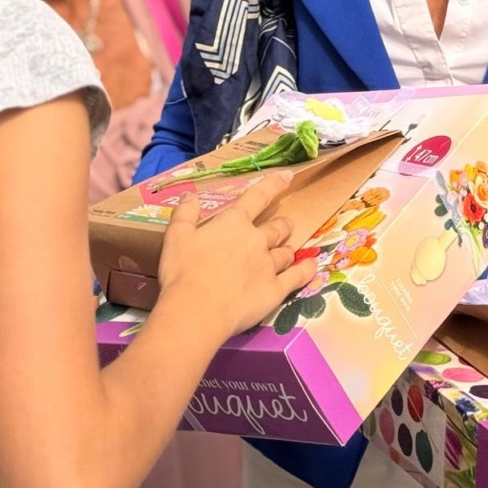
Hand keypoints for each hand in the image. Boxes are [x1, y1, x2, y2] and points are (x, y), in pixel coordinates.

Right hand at [157, 171, 316, 339]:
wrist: (197, 311)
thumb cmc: (184, 271)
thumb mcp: (176, 237)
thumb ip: (185, 214)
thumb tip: (190, 196)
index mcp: (234, 223)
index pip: (257, 197)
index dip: (273, 184)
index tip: (287, 176)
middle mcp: (256, 240)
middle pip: (276, 228)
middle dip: (282, 225)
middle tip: (285, 225)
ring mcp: (268, 266)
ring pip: (286, 252)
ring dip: (288, 248)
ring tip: (290, 249)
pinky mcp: (275, 290)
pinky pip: (297, 277)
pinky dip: (306, 270)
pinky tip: (312, 266)